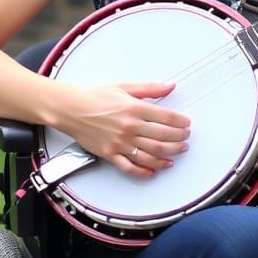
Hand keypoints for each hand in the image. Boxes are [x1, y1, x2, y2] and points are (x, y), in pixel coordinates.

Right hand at [55, 82, 190, 176]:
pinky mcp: (109, 154)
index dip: (181, 122)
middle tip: (186, 139)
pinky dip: (143, 171)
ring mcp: (120, 143)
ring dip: (167, 156)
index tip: (187, 124)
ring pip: (150, 154)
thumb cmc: (95, 97)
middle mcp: (129, 127)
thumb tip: (170, 86)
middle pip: (162, 138)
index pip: (166, 118)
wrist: (70, 109)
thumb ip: (150, 88)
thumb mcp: (124, 86)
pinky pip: (129, 167)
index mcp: (134, 108)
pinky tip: (153, 171)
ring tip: (176, 155)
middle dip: (179, 140)